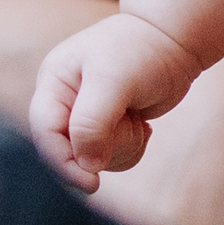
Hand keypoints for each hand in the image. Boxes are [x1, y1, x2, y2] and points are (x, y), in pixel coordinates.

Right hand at [30, 12, 199, 191]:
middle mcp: (65, 101)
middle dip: (107, 144)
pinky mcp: (108, 127)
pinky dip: (132, 145)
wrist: (176, 39)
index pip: (46, 133)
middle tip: (130, 117)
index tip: (91, 185)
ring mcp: (86, 116)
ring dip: (123, 144)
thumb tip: (86, 166)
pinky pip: (113, 157)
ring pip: (94, 159)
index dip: (63, 163)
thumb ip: (92, 122)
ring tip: (136, 115)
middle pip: (71, 152)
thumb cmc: (143, 51)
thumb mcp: (114, 80)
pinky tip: (143, 121)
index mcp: (54, 82)